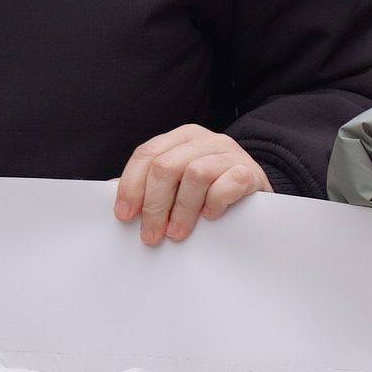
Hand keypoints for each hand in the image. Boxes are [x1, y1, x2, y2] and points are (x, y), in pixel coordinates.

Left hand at [113, 124, 265, 245]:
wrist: (256, 190)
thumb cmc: (211, 188)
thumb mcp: (178, 182)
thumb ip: (150, 184)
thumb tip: (115, 196)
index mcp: (181, 138)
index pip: (147, 154)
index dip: (131, 185)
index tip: (125, 215)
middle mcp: (204, 140)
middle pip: (167, 166)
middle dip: (153, 204)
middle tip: (150, 233)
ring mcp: (229, 153)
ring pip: (195, 174)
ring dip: (181, 209)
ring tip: (177, 232)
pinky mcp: (249, 172)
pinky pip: (227, 184)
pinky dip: (214, 202)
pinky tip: (209, 216)